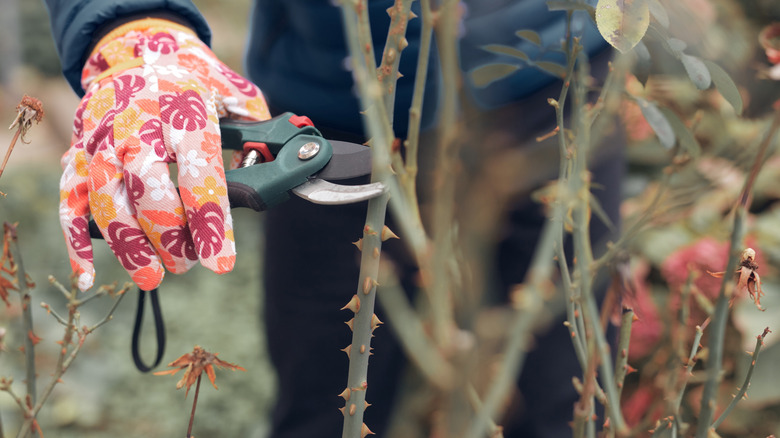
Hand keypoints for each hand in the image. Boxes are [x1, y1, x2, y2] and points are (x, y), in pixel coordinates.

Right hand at [59, 19, 269, 290]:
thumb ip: (260, 134)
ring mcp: (102, 138)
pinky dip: (76, 240)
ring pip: (106, 196)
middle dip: (168, 233)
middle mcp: (138, 121)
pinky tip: (91, 274)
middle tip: (186, 264)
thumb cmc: (195, 85)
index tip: (220, 261)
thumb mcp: (236, 97)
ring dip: (129, 244)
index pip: (198, 170)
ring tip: (153, 276)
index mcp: (183, 108)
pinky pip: (70, 200)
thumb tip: (285, 172)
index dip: (209, 220)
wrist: (136, 52)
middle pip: (147, 184)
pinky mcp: (78, 153)